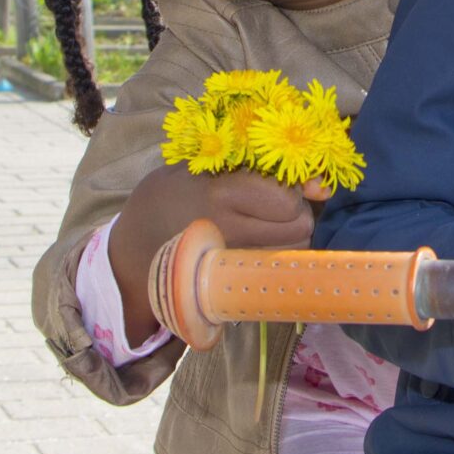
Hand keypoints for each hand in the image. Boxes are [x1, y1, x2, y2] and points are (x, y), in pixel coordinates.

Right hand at [108, 166, 329, 346]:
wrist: (130, 248)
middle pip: (298, 228)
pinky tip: (257, 254)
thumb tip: (323, 186)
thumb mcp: (204, 168)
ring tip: (266, 233)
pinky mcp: (228, 284)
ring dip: (291, 243)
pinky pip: (275, 273)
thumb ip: (260, 169)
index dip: (291, 193)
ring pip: (292, 253)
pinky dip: (276, 263)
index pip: (285, 198)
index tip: (278, 191)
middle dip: (298, 219)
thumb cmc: (171, 196)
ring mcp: (228, 260)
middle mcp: (226, 228)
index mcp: (219, 191)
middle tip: (276, 214)